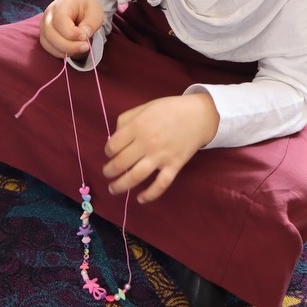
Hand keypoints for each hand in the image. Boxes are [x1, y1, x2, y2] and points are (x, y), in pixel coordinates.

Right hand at [40, 0, 103, 58]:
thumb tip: (83, 35)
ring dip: (65, 50)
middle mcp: (49, 13)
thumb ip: (91, 23)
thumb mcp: (96, 12)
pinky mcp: (44, 35)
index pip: (59, 20)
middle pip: (50, 33)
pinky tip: (72, 50)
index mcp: (63, 3)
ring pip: (48, 43)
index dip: (71, 32)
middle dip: (69, 45)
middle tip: (85, 46)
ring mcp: (44, 25)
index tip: (85, 37)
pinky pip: (48, 48)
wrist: (79, 9)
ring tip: (80, 47)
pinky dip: (60, 53)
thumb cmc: (87, 9)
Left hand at [103, 93, 218, 202]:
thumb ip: (126, 120)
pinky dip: (150, 194)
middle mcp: (147, 142)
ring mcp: (161, 156)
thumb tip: (114, 138)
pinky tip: (140, 199)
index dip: (107, 152)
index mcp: (137, 126)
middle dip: (109, 171)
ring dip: (121, 185)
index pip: (113, 146)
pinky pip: (160, 184)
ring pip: (136, 176)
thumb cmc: (169, 109)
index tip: (109, 154)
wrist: (199, 115)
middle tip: (107, 174)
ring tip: (113, 189)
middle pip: (121, 163)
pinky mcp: (174, 165)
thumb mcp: (144, 107)